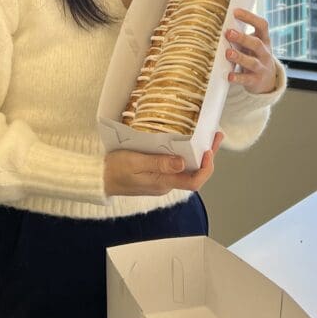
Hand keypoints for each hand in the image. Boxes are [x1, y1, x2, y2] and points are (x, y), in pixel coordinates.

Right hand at [104, 132, 223, 196]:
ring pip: (187, 169)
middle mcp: (167, 183)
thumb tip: (182, 162)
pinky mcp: (157, 174)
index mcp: (164, 182)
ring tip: (207, 135)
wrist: (100, 179)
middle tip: (216, 135)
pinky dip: (186, 154)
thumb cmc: (115, 170)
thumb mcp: (135, 162)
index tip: (209, 149)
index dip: (206, 167)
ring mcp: (162, 179)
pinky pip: (177, 166)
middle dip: (208, 156)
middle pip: (195, 173)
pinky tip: (186, 142)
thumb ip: (158, 163)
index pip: (194, 181)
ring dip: (199, 154)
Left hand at [225, 9, 276, 93]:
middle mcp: (264, 53)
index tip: (235, 12)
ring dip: (239, 57)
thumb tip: (220, 24)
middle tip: (228, 32)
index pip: (262, 25)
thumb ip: (241, 36)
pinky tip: (229, 76)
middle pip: (256, 44)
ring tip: (228, 53)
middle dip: (242, 38)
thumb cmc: (254, 57)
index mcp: (264, 40)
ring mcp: (261, 67)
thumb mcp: (253, 45)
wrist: (268, 81)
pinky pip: (247, 79)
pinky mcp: (256, 81)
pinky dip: (238, 78)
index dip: (250, 17)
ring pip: (252, 62)